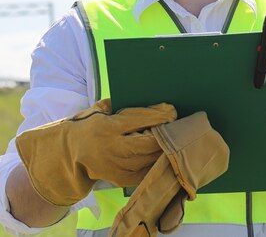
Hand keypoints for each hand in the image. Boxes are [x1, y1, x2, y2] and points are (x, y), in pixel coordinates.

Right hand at [16, 99, 176, 205]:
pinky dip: (157, 164)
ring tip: (177, 139)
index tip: (173, 111)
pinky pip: (144, 173)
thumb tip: (157, 106)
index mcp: (106, 127)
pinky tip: (166, 155)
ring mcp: (115, 167)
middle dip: (165, 135)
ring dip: (164, 149)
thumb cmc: (88, 124)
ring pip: (147, 160)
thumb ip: (124, 107)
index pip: (137, 120)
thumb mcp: (101, 109)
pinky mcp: (118, 179)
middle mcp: (110, 149)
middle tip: (178, 126)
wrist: (67, 152)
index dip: (158, 116)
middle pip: (146, 144)